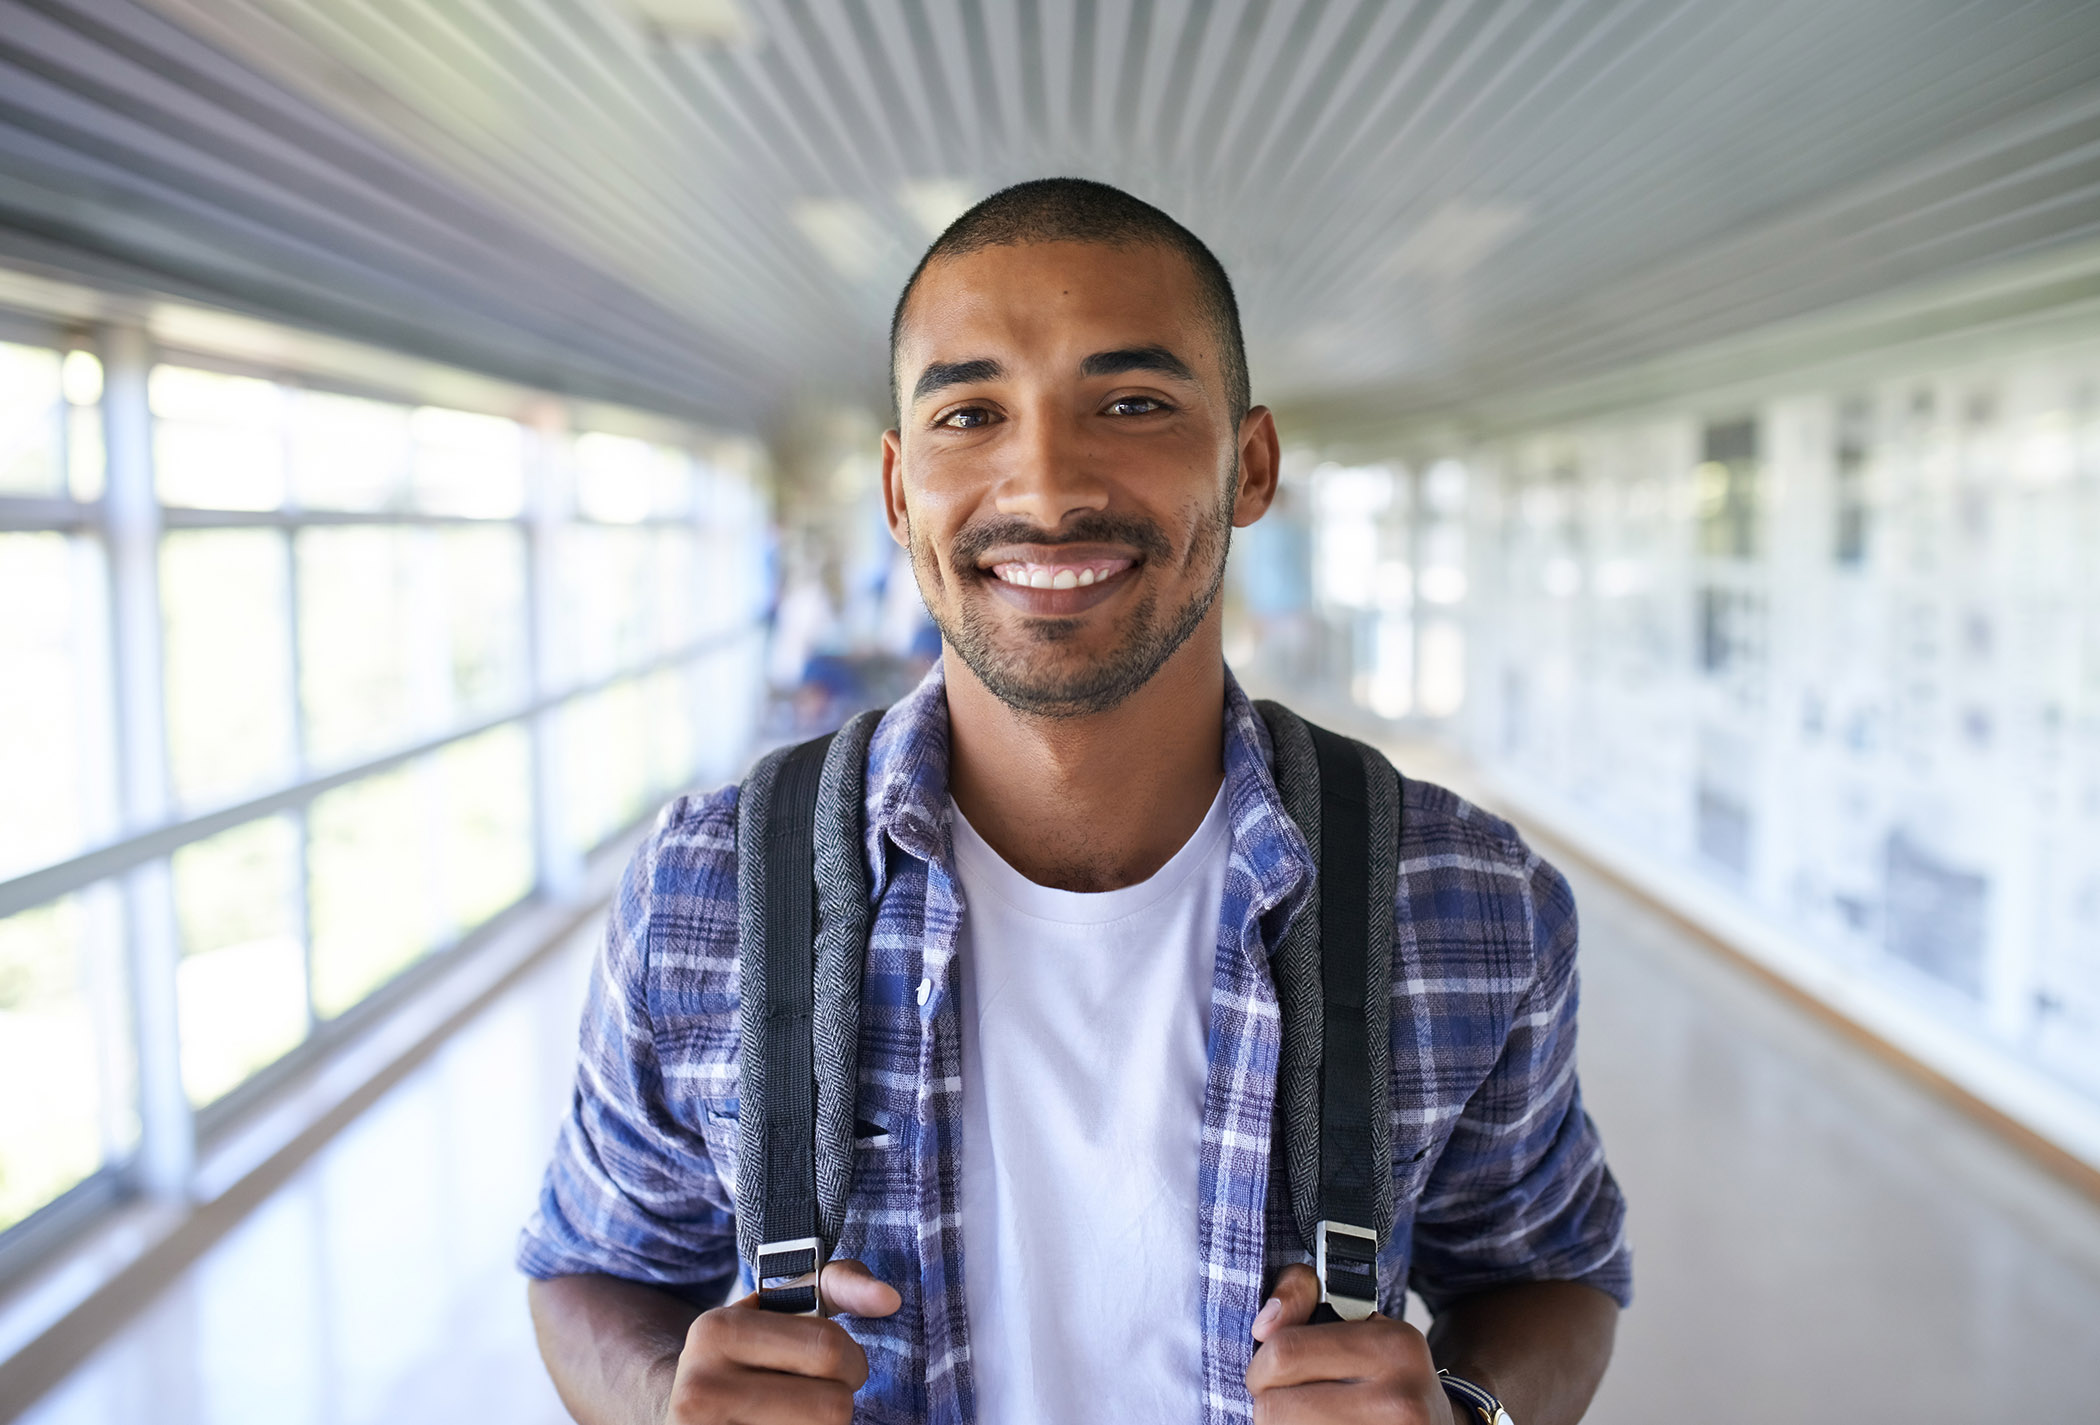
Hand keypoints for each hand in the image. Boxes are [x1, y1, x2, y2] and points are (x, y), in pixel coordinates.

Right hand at [663, 1259, 901, 1424]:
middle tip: (821, 1395)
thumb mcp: (782, 1309)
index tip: (842, 1366)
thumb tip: (889, 1298)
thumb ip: (839, 1285)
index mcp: (717, 1331)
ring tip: (797, 1414)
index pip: (829, 1350)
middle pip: (833, 1408)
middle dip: (841, 1401)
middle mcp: (700, 1389)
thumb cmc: (749, 1354)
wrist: (681, 1407)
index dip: (852, 1362)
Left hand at [1246, 1264, 1458, 1423]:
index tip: (1269, 1373)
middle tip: (1286, 1401)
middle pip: (1274, 1408)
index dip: (1261, 1366)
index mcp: (1391, 1347)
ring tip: (1305, 1417)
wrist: (1437, 1424)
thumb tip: (1264, 1324)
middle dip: (1268, 1404)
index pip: (1284, 1353)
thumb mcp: (1356, 1318)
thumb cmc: (1384, 1370)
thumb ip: (1300, 1296)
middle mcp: (1399, 1402)